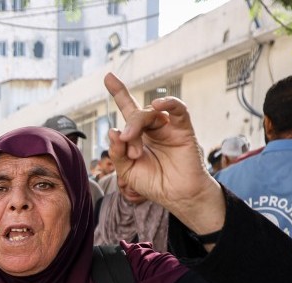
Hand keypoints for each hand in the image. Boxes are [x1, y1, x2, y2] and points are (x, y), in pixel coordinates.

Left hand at [104, 73, 224, 234]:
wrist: (177, 196)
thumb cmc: (153, 184)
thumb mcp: (126, 171)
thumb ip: (117, 152)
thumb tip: (113, 130)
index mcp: (138, 136)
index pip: (127, 110)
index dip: (119, 92)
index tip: (108, 76)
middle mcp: (152, 128)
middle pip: (135, 115)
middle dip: (129, 131)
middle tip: (131, 154)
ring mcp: (168, 127)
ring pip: (150, 113)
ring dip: (138, 127)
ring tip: (136, 150)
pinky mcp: (183, 129)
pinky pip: (177, 109)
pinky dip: (168, 103)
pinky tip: (157, 105)